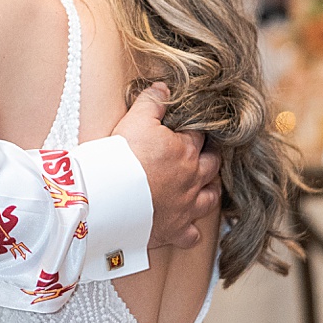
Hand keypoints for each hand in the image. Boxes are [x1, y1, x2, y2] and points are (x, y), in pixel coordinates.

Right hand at [114, 83, 221, 249]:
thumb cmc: (122, 157)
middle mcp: (192, 178)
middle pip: (212, 166)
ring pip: (210, 198)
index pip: (199, 136)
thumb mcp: (136, 119)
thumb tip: (163, 87)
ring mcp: (186, 206)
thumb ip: (152, 101)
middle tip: (201, 156)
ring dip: (208, 192)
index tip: (189, 130)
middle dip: (209, 159)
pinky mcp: (175, 230)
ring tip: (202, 187)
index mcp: (185, 150)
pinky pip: (191, 235)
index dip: (194, 131)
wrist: (110, 198)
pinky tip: (187, 228)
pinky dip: (190, 232)